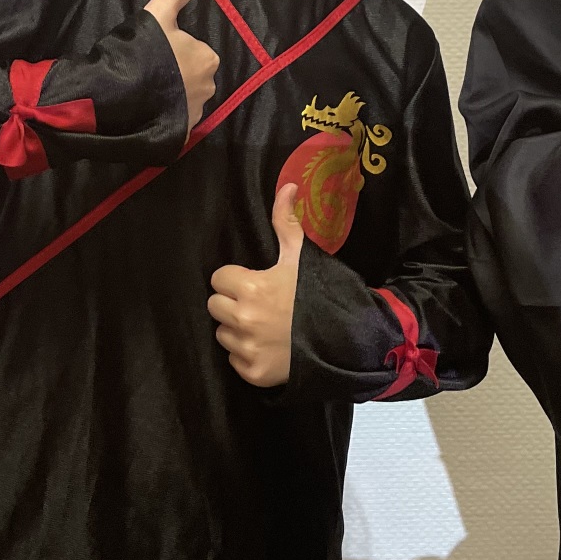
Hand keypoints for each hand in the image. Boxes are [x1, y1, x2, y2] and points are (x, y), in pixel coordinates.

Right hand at [144, 0, 218, 133]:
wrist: (119, 96)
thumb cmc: (143, 51)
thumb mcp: (160, 13)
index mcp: (207, 57)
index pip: (195, 50)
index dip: (173, 49)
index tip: (154, 50)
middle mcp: (209, 86)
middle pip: (192, 74)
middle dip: (175, 73)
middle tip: (147, 68)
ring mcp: (195, 111)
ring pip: (185, 96)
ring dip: (171, 94)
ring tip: (144, 88)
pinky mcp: (182, 131)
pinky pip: (177, 118)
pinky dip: (166, 113)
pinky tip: (146, 107)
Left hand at [208, 183, 303, 386]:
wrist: (345, 340)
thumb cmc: (319, 294)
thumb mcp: (301, 256)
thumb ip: (285, 221)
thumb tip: (286, 185)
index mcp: (250, 288)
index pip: (219, 278)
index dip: (235, 278)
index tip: (254, 282)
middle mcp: (244, 320)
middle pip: (215, 306)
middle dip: (231, 303)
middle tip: (258, 303)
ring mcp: (248, 349)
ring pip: (223, 333)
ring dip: (237, 329)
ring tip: (265, 325)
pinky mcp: (253, 373)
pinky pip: (235, 360)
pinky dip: (247, 355)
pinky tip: (269, 347)